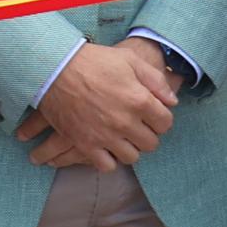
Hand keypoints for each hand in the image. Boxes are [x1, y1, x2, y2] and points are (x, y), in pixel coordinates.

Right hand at [13, 37, 177, 168]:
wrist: (55, 69)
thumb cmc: (94, 61)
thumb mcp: (129, 60)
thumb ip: (155, 81)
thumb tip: (172, 101)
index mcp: (139, 100)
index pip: (165, 123)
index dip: (161, 119)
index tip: (153, 115)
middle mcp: (125, 122)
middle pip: (151, 143)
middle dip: (147, 134)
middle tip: (138, 126)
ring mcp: (105, 136)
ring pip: (131, 157)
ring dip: (130, 148)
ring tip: (123, 137)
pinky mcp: (85, 145)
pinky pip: (107, 165)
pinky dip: (109, 160)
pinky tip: (106, 148)